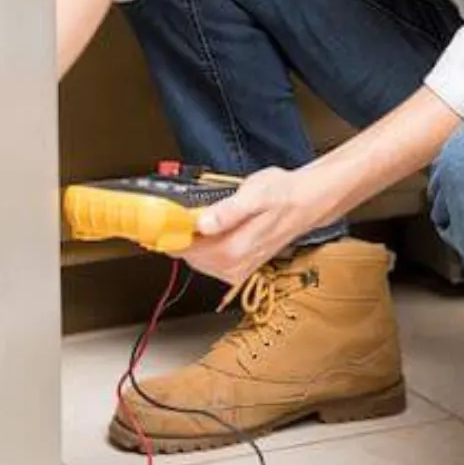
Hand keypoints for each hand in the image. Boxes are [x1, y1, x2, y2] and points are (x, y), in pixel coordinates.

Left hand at [178, 167, 324, 288]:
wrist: (306, 203)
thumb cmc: (282, 195)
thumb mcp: (254, 194)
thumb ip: (227, 212)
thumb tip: (203, 224)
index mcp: (233, 250)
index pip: (184, 249)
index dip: (168, 233)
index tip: (157, 218)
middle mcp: (233, 266)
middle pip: (187, 256)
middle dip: (180, 234)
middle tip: (180, 210)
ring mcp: (235, 270)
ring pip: (196, 259)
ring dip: (192, 239)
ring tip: (200, 216)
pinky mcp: (238, 268)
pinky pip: (209, 261)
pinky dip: (203, 245)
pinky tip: (212, 228)